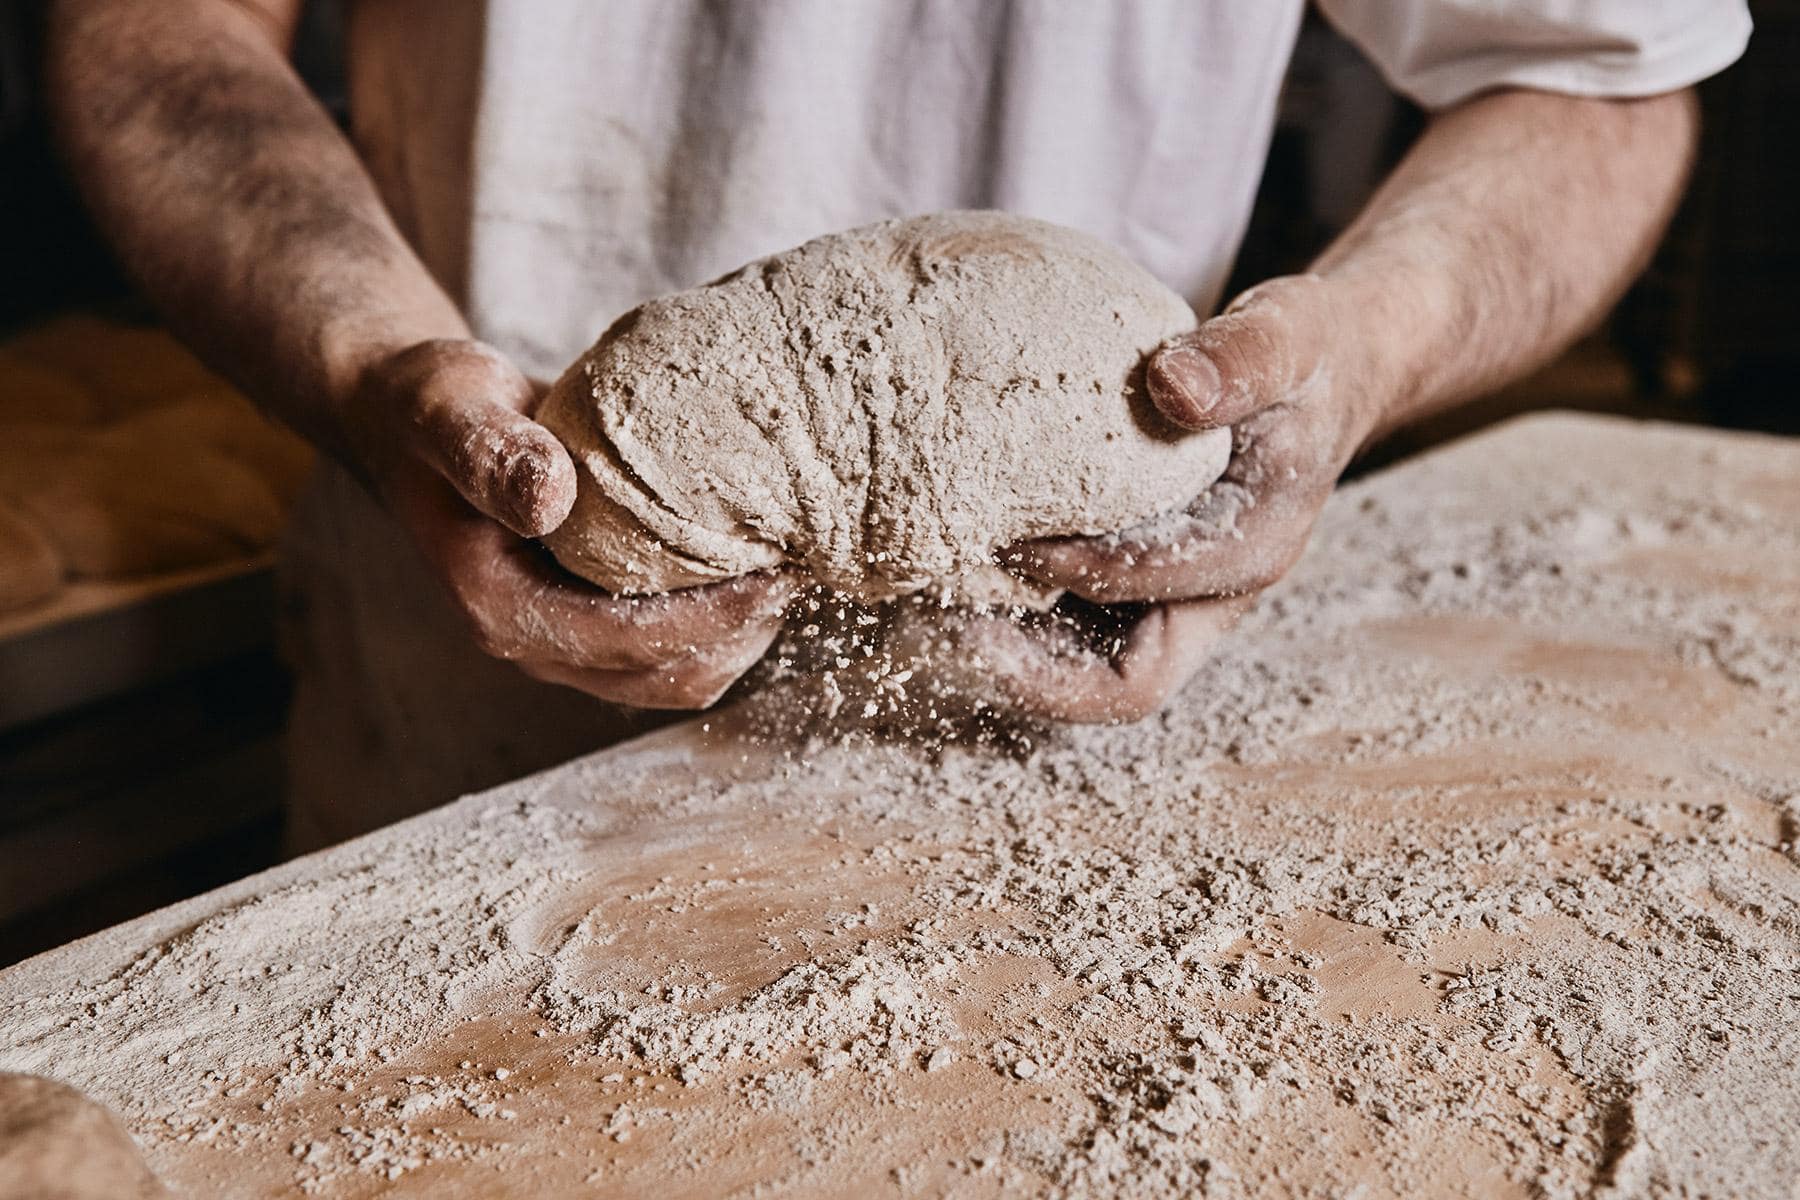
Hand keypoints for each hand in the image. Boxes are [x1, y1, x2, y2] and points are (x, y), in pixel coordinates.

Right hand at [348, 340, 793, 707]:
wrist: (416, 417)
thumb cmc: (431, 405)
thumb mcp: (450, 407)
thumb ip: (490, 450)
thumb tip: (549, 497)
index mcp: (498, 609)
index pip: (628, 642)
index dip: (711, 618)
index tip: (778, 573)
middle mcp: (532, 641)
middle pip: (664, 677)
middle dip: (741, 635)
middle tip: (804, 568)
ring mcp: (564, 637)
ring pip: (677, 675)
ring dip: (740, 637)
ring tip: (792, 570)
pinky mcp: (591, 616)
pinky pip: (672, 646)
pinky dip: (722, 620)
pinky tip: (758, 565)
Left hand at [984, 274, 1384, 721]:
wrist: (1322, 373)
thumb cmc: (1305, 355)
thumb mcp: (1291, 334)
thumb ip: (1243, 358)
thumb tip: (1174, 386)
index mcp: (1252, 548)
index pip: (1155, 593)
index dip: (1077, 572)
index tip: (1005, 538)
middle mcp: (1213, 595)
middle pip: (1124, 684)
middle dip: (1034, 675)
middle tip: (945, 632)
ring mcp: (1173, 598)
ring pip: (1088, 670)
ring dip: (1014, 659)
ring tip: (928, 618)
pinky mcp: (1137, 582)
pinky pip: (1073, 630)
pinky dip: (1016, 620)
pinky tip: (953, 575)